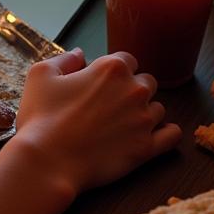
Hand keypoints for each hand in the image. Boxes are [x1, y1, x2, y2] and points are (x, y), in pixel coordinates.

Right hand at [12, 48, 180, 195]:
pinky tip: (150, 135)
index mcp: (111, 68)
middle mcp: (135, 90)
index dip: (112, 71)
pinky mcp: (148, 148)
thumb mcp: (41, 75)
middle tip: (109, 106)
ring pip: (158, 109)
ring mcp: (144, 120)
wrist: (48, 160)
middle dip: (131, 90)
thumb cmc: (42, 116)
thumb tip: (80, 53)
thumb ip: (65, 59)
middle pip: (146, 82)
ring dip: (144, 112)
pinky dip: (165, 133)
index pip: (126, 60)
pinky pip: (172, 135)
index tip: (98, 84)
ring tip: (121, 125)